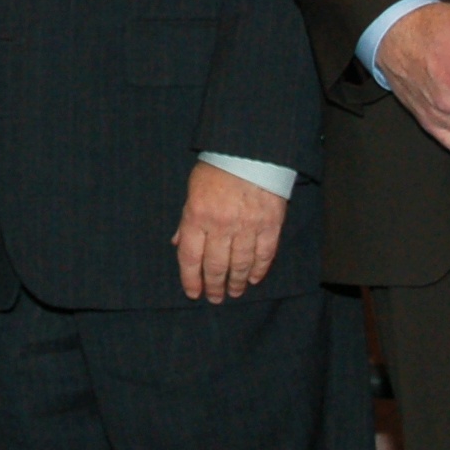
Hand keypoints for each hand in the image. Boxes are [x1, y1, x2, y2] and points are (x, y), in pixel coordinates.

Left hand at [172, 161, 286, 302]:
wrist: (251, 150)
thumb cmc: (217, 168)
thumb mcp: (193, 190)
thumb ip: (186, 220)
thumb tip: (179, 244)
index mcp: (197, 215)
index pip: (190, 257)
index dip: (191, 279)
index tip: (193, 293)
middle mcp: (221, 225)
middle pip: (216, 266)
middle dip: (214, 286)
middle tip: (215, 298)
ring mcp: (247, 226)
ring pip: (241, 265)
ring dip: (237, 282)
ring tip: (235, 292)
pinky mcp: (270, 224)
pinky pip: (264, 255)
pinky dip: (259, 270)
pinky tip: (254, 279)